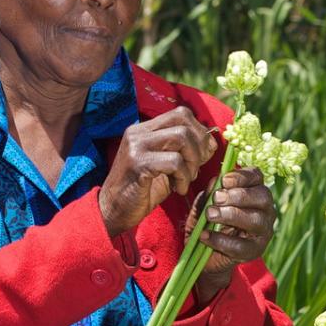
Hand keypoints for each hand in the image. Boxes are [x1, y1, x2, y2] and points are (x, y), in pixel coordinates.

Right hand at [98, 107, 215, 235]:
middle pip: (183, 120)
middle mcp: (138, 133)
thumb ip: (185, 153)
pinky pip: (174, 161)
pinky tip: (178, 189)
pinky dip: (183, 177)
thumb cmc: (142, 191)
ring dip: (192, 161)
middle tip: (196, 168)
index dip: (199, 131)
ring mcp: (137, 146)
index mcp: (144, 130)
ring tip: (186, 179)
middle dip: (199, 145)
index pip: (181, 113)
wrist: (114, 212)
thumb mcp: (166, 168)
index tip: (203, 153)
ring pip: (181, 137)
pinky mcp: (138, 164)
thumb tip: (211, 143)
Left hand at [188, 168, 275, 297]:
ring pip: (256, 220)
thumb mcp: (203, 206)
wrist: (203, 255)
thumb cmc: (207, 223)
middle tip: (216, 199)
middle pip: (263, 196)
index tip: (224, 180)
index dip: (242, 176)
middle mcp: (265, 209)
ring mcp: (263, 231)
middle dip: (238, 195)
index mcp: (254, 191)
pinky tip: (205, 236)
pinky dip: (220, 240)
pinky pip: (242, 245)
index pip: (257, 176)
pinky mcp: (255, 251)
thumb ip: (209, 194)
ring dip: (231, 215)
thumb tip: (214, 181)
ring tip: (210, 215)